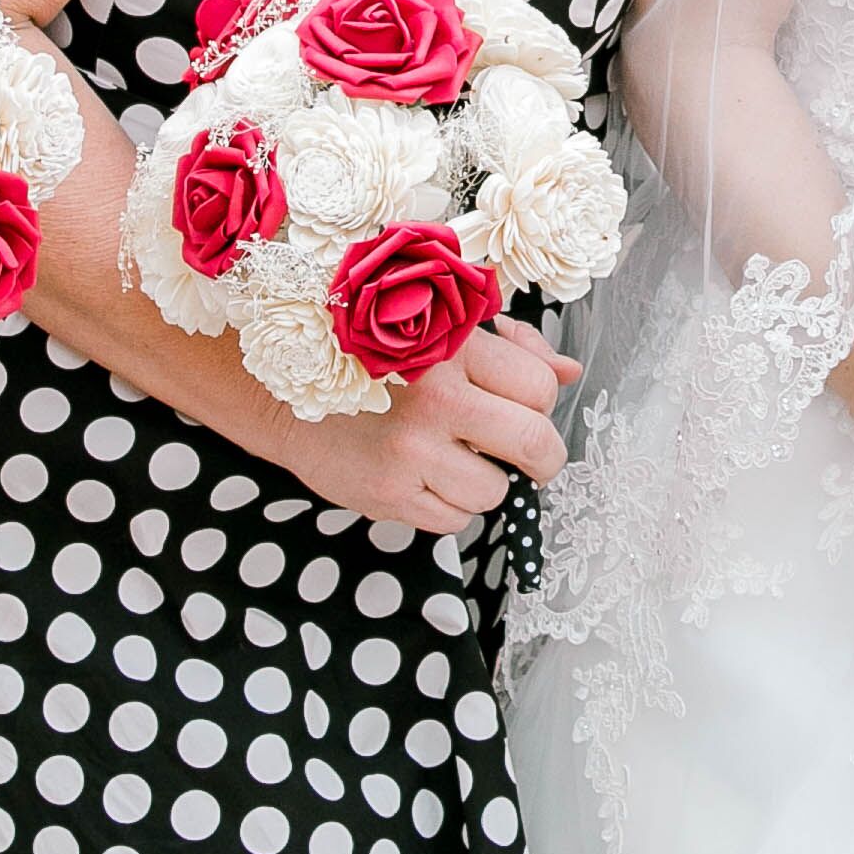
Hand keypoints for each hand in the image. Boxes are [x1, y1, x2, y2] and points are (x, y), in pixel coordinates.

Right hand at [276, 317, 574, 531]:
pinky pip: (454, 521)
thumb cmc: (372, 359)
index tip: (529, 411)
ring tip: (454, 460)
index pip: (539, 389)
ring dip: (486, 483)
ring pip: (493, 491)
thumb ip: (514, 350)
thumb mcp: (441, 333)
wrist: (284, 394)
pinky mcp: (387, 495)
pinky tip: (425, 479)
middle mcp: (433, 400)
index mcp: (450, 348)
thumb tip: (568, 374)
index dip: (542, 404)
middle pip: (533, 442)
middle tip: (534, 459)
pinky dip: (450, 507)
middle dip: (544, 459)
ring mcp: (409, 452)